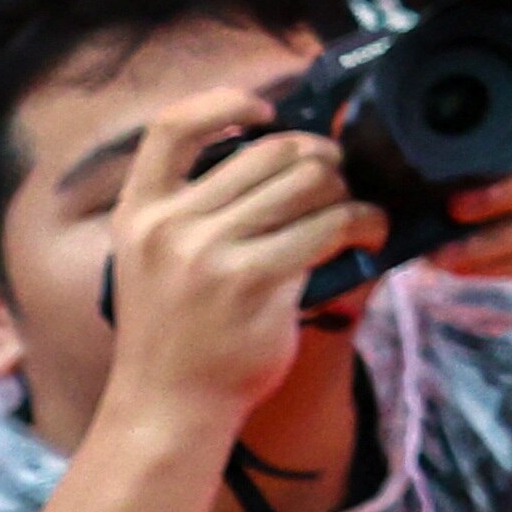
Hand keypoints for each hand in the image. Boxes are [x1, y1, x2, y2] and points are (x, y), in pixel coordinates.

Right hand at [97, 88, 386, 435]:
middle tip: (336, 178)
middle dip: (318, 157)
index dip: (224, 102)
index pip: (171, 128)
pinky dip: (364, 220)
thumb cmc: (176, 334)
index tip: (265, 111)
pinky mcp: (254, 281)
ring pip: (308, 181)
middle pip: (270, 151)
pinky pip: (331, 225)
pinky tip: (371, 232)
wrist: (168, 409)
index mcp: (140, 213)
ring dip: (345, 190)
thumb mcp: (154, 260)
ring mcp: (209, 253)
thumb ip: (197, 208)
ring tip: (355, 210)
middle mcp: (169, 226)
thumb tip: (281, 149)